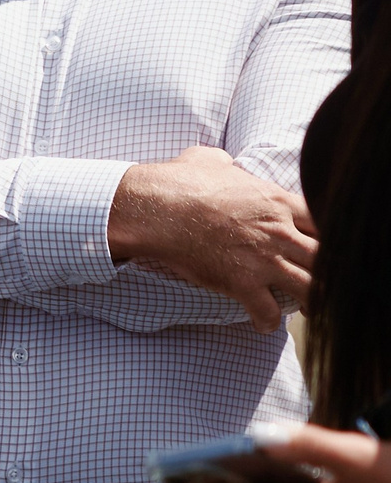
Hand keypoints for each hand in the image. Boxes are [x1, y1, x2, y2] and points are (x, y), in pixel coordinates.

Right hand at [109, 147, 312, 329]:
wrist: (153, 209)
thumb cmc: (177, 182)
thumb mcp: (207, 160)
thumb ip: (225, 163)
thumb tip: (220, 161)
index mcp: (278, 201)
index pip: (326, 221)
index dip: (327, 235)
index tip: (319, 243)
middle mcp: (279, 232)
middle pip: (327, 257)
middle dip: (328, 270)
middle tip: (322, 279)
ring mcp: (263, 260)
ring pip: (310, 288)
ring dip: (311, 300)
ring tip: (306, 308)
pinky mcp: (241, 283)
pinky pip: (268, 312)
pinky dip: (267, 321)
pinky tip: (262, 322)